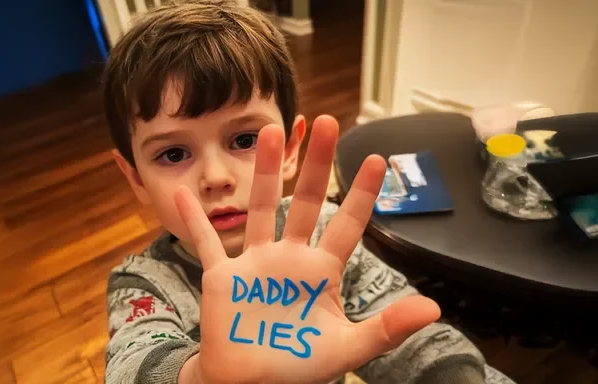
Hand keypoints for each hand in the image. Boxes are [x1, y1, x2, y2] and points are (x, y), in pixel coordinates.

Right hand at [175, 116, 440, 383]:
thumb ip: (387, 328)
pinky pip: (205, 242)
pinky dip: (194, 219)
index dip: (363, 192)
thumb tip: (434, 309)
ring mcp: (255, 263)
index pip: (347, 224)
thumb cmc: (300, 366)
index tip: (377, 158)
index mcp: (322, 271)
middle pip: (307, 201)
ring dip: (266, 171)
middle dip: (318, 164)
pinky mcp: (223, 276)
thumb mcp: (348, 348)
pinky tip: (184, 191)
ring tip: (272, 132)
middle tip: (327, 123)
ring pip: (262, 208)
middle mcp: (290, 258)